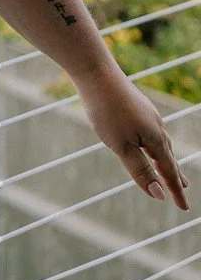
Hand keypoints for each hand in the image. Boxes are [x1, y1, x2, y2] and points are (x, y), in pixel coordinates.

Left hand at [77, 61, 190, 210]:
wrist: (96, 70)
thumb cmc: (107, 110)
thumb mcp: (121, 146)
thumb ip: (140, 170)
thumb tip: (160, 194)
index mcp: (155, 138)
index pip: (169, 171)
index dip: (175, 191)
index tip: (184, 208)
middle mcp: (156, 126)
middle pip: (168, 156)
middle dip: (175, 175)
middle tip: (183, 189)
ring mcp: (147, 113)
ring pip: (161, 141)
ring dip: (166, 158)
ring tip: (169, 167)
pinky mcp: (136, 104)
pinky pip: (151, 129)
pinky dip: (155, 142)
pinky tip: (147, 138)